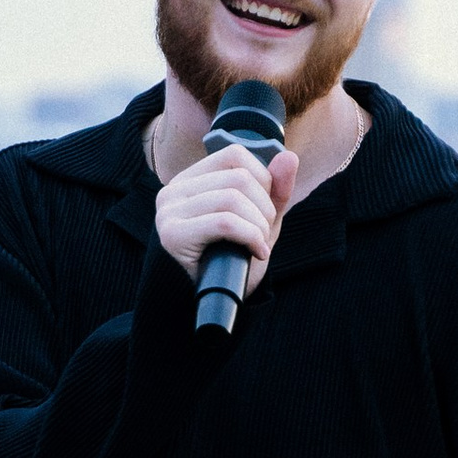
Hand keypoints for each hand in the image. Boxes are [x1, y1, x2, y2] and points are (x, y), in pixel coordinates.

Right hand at [154, 138, 299, 295]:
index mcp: (190, 179)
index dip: (263, 180)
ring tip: (259, 245)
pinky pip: (224, 222)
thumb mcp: (259, 220)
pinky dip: (251, 237)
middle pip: (238, 178)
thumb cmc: (232, 258)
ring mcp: (169, 211)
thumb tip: (289, 156)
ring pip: (232, 199)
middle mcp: (173, 190)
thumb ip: (275, 190)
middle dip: (264, 208)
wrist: (211, 301)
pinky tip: (258, 253)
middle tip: (264, 234)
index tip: (265, 210)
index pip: (234, 155)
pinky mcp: (172, 234)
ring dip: (258, 226)